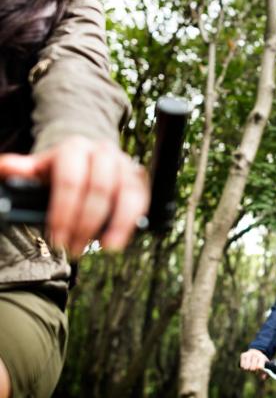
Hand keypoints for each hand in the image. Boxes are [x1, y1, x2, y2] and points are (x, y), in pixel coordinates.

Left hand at [0, 136, 148, 257]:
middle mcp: (103, 152)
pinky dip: (128, 224)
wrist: (89, 163)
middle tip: (72, 249)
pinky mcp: (140, 181)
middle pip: (99, 189)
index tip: (56, 239)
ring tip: (100, 249)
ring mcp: (125, 165)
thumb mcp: (38, 171)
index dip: (63, 212)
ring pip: (125, 195)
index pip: (70, 180)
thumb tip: (6, 167)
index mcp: (74, 148)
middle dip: (85, 223)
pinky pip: (139, 203)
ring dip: (113, 226)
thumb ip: (20, 170)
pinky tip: (115, 243)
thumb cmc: (60, 173)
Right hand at [239, 349, 268, 375]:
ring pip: (246, 367)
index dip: (258, 371)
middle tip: (254, 369)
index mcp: (262, 358)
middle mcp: (255, 355)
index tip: (259, 370)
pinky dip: (243, 368)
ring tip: (250, 367)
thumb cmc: (261, 362)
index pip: (259, 367)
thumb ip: (266, 374)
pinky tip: (246, 365)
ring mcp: (249, 354)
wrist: (256, 353)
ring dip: (248, 370)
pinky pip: (242, 366)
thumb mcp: (266, 367)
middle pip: (252, 368)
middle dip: (253, 371)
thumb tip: (263, 378)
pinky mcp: (243, 355)